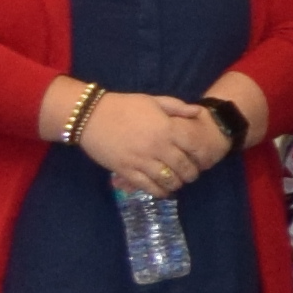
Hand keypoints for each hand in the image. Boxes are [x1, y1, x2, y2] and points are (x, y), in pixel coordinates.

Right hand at [76, 90, 227, 191]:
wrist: (91, 115)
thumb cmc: (124, 106)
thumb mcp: (153, 101)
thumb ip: (177, 107)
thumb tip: (198, 112)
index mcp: (167, 129)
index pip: (194, 147)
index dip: (201, 155)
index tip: (202, 158)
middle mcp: (157, 147)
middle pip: (183, 167)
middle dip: (191, 174)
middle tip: (191, 175)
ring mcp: (141, 160)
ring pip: (167, 180)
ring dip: (176, 184)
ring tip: (177, 183)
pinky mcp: (126, 170)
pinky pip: (147, 186)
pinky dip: (158, 191)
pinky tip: (162, 191)